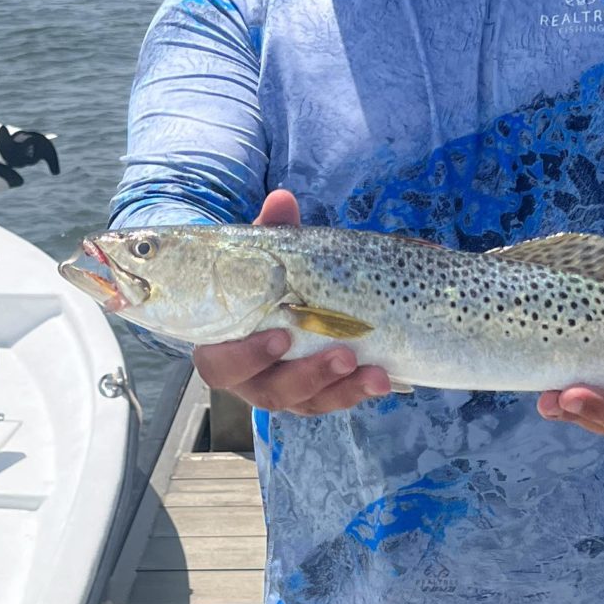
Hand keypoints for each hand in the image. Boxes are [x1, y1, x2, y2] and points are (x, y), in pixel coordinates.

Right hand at [192, 189, 392, 417]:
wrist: (278, 298)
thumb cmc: (261, 281)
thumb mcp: (264, 258)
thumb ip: (270, 233)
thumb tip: (283, 200)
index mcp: (224, 348)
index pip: (220, 366)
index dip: (246, 358)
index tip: (279, 336)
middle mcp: (251, 378)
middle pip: (271, 392)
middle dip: (309, 376)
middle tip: (343, 354)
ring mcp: (285, 390)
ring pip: (308, 402)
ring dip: (342, 389)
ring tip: (374, 372)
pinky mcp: (316, 394)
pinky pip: (335, 401)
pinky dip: (359, 391)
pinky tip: (384, 377)